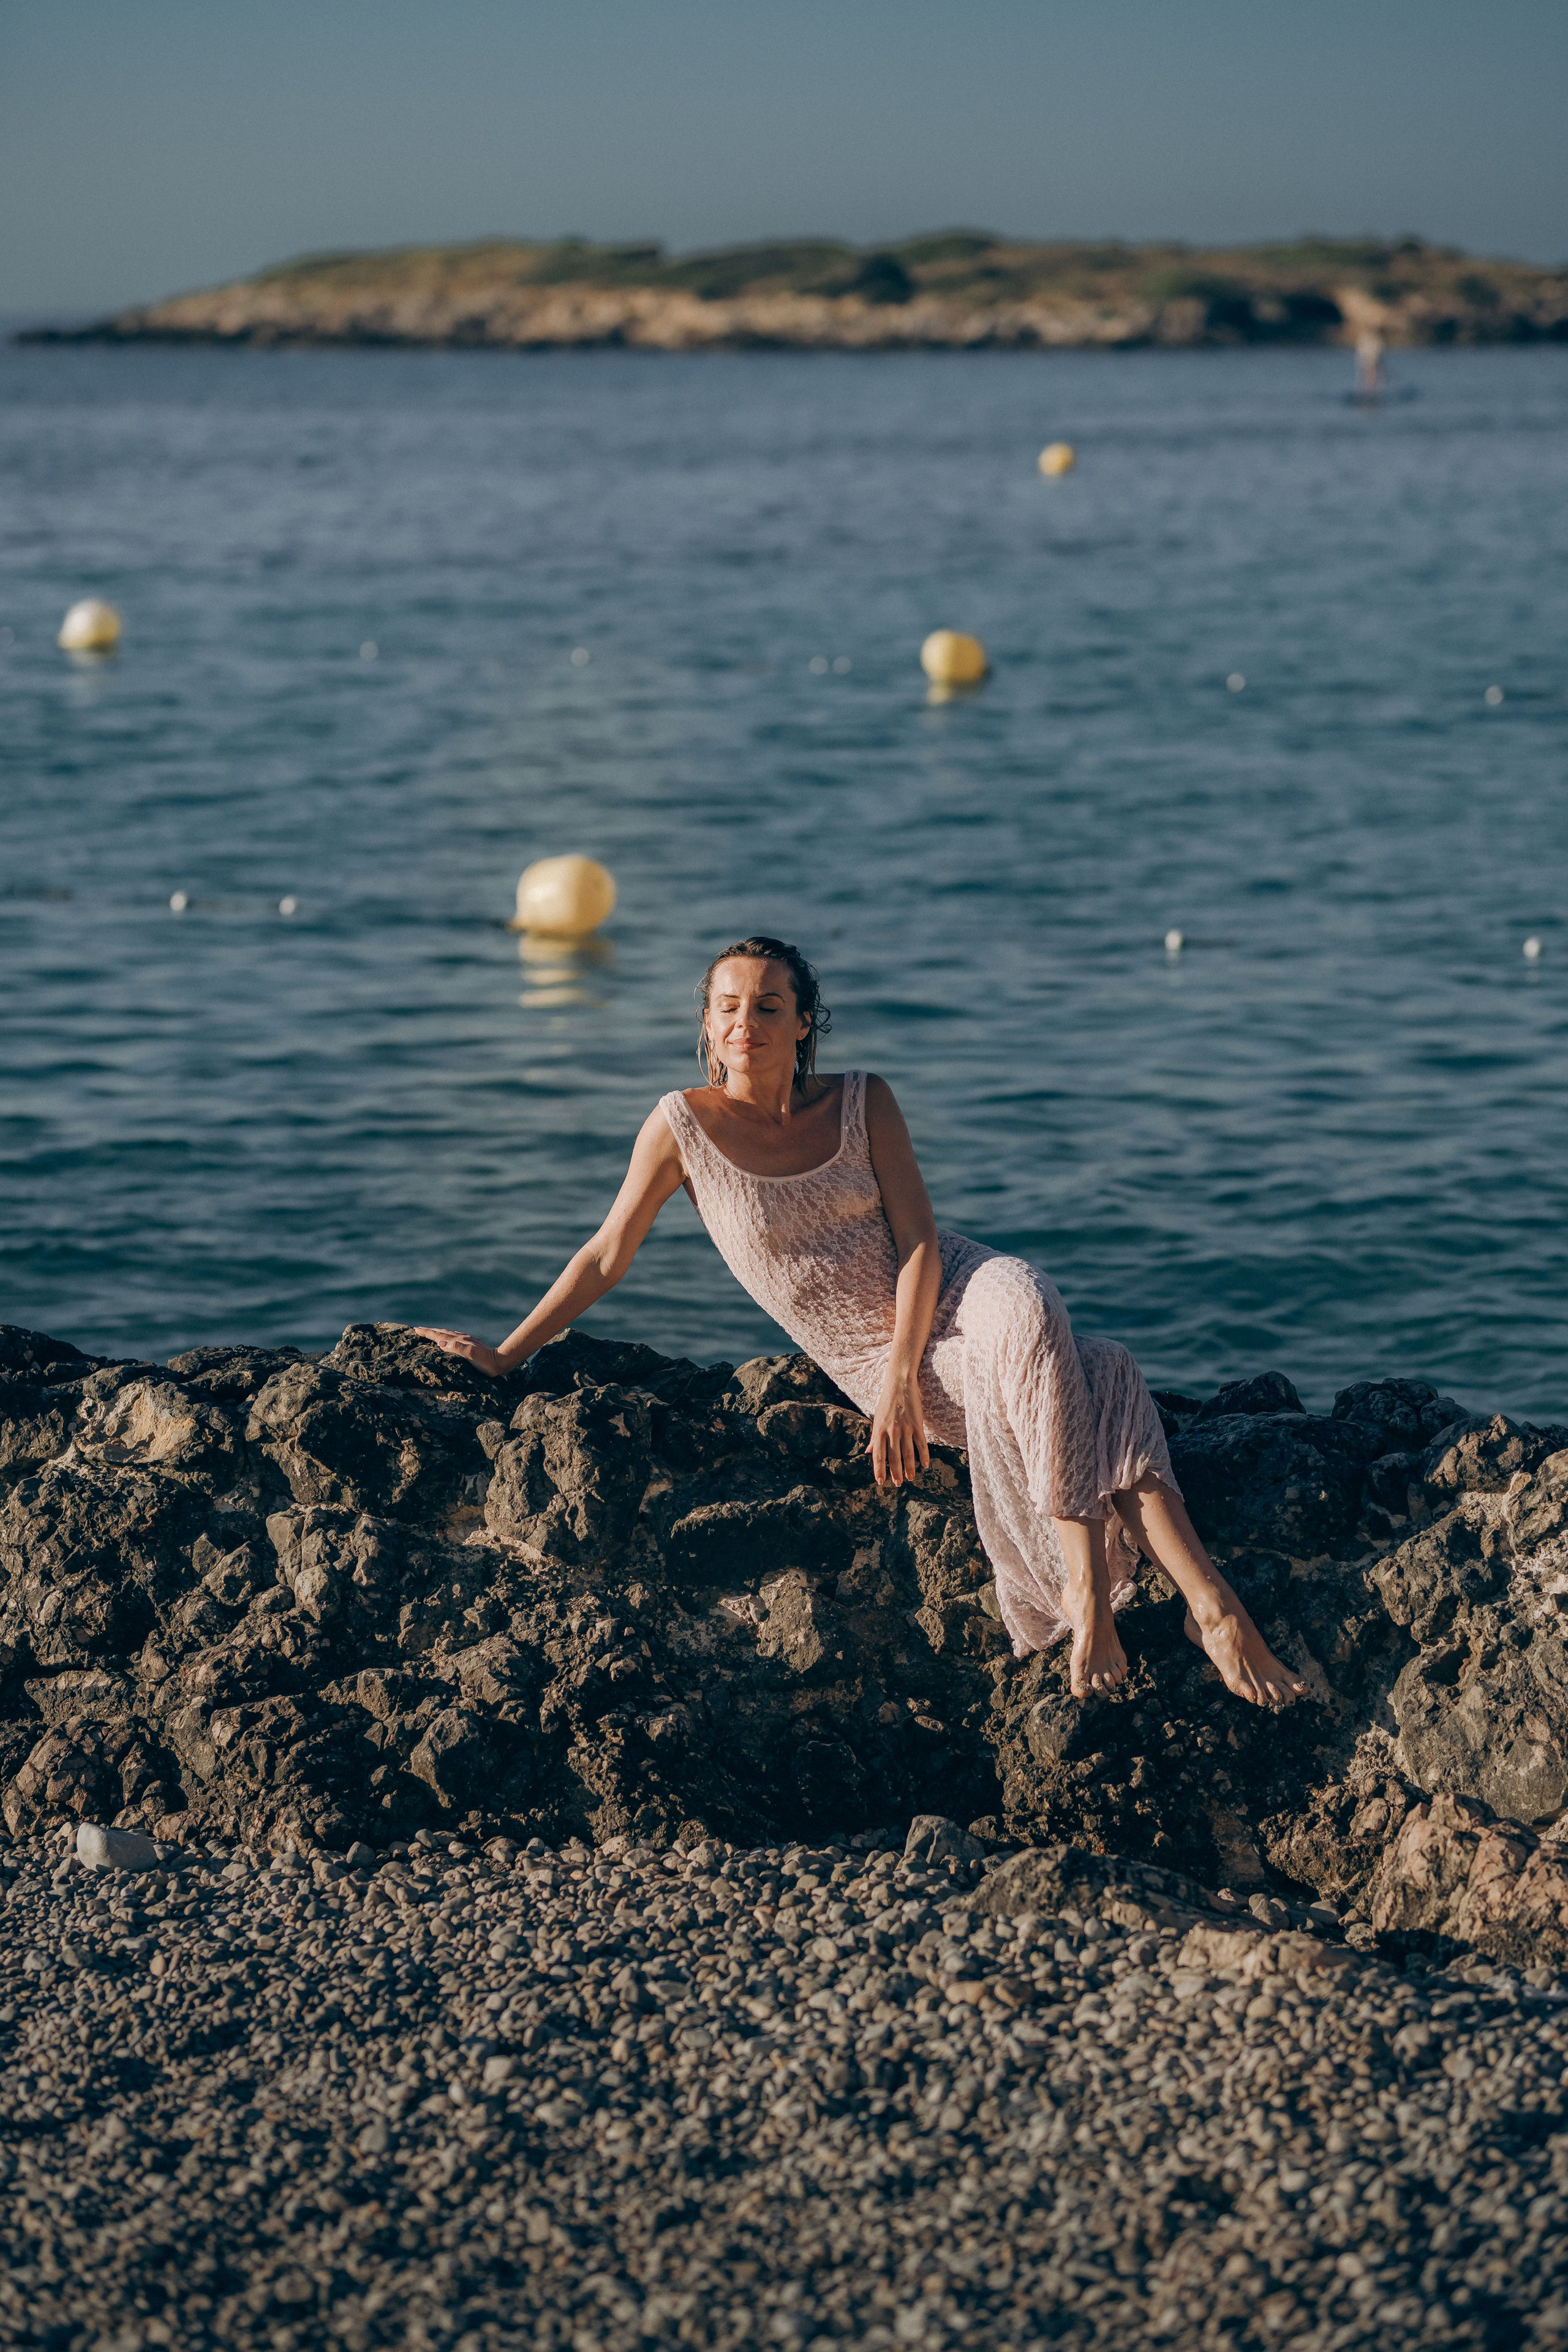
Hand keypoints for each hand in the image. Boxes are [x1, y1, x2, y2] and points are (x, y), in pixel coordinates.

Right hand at [415, 1327, 510, 1377]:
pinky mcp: (472, 1345)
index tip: (416, 1329)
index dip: (427, 1333)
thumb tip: (439, 1342)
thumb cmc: (485, 1362)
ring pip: (449, 1334)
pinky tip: (449, 1340)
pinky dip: (447, 1337)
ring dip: (438, 1333)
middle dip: (430, 1331)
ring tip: (431, 1332)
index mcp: (459, 1341)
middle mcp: (462, 1339)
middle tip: (418, 1329)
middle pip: (442, 1332)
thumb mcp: (470, 1355)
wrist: (501, 1362)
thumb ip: (455, 1348)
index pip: (439, 1335)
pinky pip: (455, 1338)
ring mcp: (467, 1341)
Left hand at [870, 1373, 929, 1487]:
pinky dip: (924, 1455)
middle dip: (896, 1472)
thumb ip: (874, 1437)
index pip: (878, 1455)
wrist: (900, 1383)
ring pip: (908, 1453)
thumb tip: (868, 1452)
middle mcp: (891, 1431)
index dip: (879, 1469)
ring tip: (911, 1478)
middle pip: (894, 1457)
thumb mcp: (877, 1418)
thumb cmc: (886, 1401)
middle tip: (898, 1484)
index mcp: (879, 1431)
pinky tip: (926, 1465)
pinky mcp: (917, 1424)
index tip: (881, 1481)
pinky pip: (921, 1443)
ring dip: (910, 1467)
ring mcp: (905, 1428)